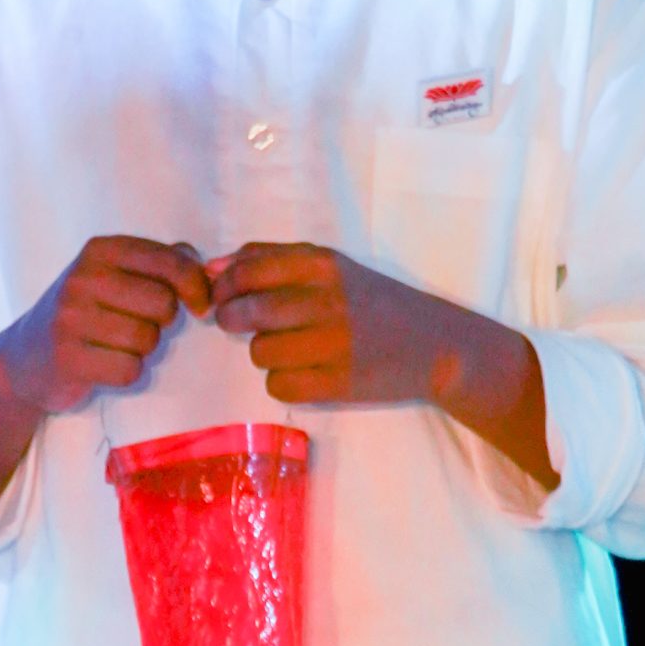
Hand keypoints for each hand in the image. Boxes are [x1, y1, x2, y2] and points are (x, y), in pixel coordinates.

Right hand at [0, 236, 211, 414]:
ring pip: (148, 339)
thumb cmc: (86, 312)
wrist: (25, 357)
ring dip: (142, 350)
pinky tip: (104, 364)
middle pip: (164, 304)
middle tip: (136, 324)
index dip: (197, 287)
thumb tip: (208, 268)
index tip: (200, 305)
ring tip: (116, 344)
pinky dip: (126, 372)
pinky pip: (129, 370)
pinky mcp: (67, 357)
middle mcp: (83, 277)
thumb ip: (161, 263)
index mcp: (101, 249)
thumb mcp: (116, 274)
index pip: (170, 262)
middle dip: (161, 322)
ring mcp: (71, 317)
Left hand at [210, 243, 557, 489]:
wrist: (434, 344)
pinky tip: (305, 371)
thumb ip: (268, 259)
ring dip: (264, 353)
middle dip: (231, 320)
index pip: (248, 269)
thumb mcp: (328, 266)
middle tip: (239, 323)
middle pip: (245, 313)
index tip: (222, 295)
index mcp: (322, 263)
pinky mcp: (339, 383)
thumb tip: (211, 269)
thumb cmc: (371, 299)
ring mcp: (334, 344)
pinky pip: (278, 386)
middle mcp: (328, 300)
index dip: (223, 286)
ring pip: (259, 353)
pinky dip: (283, 382)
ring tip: (290, 347)